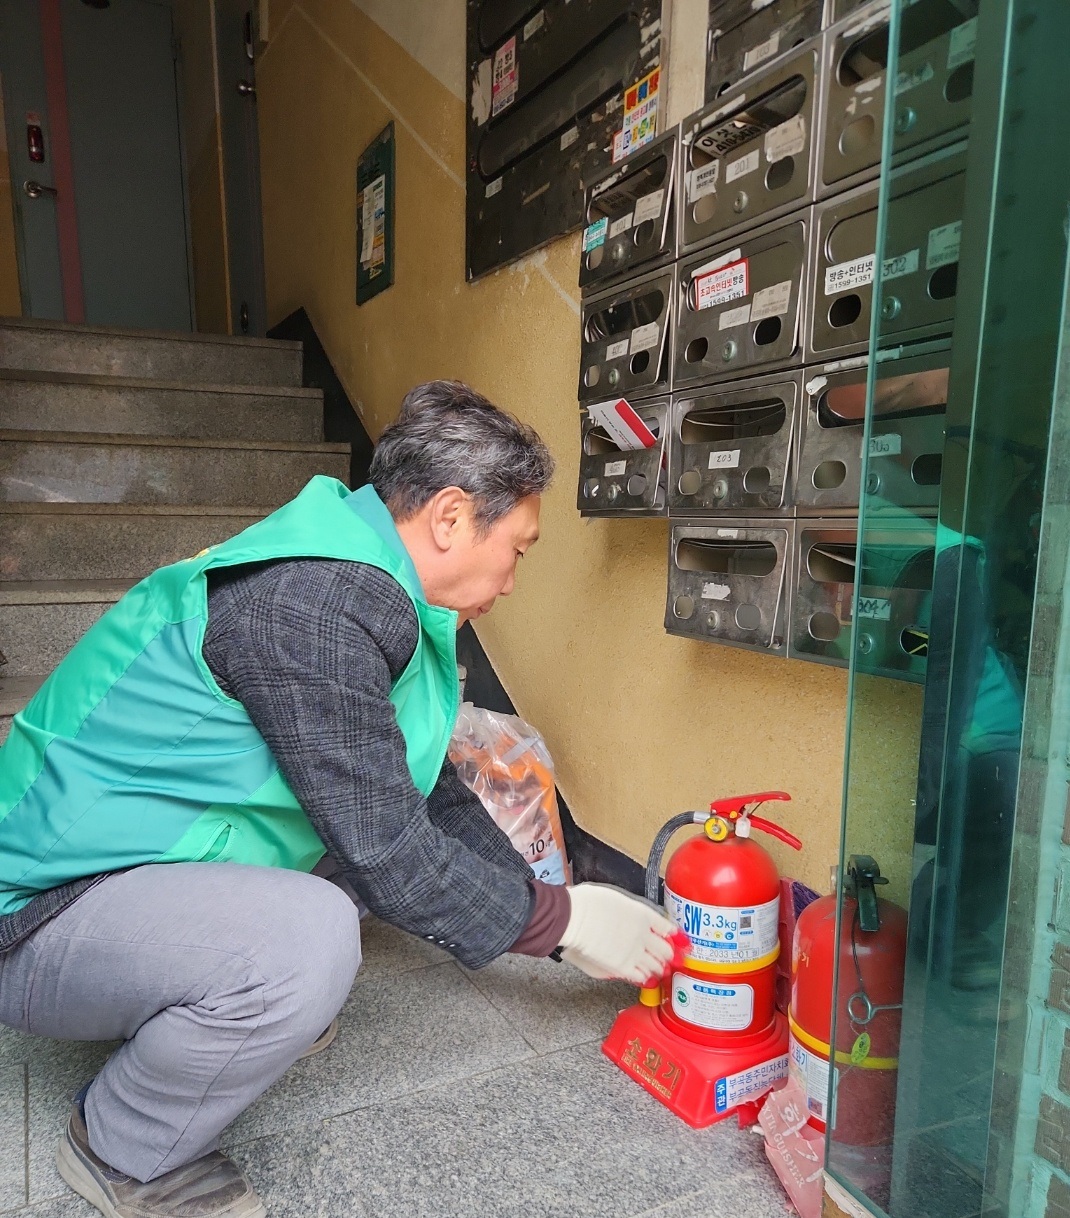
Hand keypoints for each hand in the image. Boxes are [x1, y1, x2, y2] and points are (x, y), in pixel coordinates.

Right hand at [558, 883, 678, 984]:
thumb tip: (632, 919)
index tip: (681, 940)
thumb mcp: (617, 899)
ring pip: (657, 966)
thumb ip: (629, 912)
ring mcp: (634, 952)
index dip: (676, 936)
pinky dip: (645, 977)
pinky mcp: (622, 967)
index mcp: (643, 914)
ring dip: (659, 968)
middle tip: (673, 959)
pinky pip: (641, 976)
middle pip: (666, 950)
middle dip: (671, 956)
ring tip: (660, 970)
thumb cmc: (589, 903)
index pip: (667, 928)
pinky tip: (645, 977)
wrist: (575, 917)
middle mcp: (644, 934)